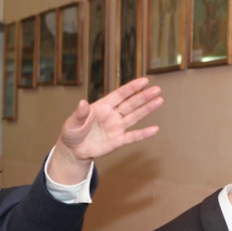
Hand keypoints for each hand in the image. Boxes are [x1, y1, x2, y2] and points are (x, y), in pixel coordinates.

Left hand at [48, 78, 162, 184]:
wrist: (73, 150)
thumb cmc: (72, 132)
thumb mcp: (72, 123)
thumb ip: (79, 114)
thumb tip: (82, 102)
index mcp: (102, 107)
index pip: (119, 95)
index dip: (131, 88)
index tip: (144, 80)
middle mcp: (112, 115)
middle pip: (130, 104)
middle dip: (143, 97)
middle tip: (157, 89)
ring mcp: (116, 128)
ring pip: (134, 117)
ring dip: (147, 110)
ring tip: (159, 101)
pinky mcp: (118, 141)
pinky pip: (133, 136)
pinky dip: (143, 134)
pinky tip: (155, 129)